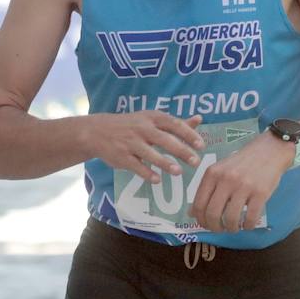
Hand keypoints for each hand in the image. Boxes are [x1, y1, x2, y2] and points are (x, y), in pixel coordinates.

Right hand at [84, 111, 204, 183]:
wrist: (98, 131)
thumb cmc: (132, 125)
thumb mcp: (152, 119)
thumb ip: (176, 123)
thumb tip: (199, 119)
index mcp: (152, 118)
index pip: (174, 124)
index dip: (188, 135)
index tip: (201, 146)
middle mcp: (142, 128)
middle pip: (165, 139)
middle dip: (181, 150)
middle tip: (196, 162)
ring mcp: (131, 143)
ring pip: (150, 153)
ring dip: (165, 162)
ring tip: (178, 172)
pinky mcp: (121, 156)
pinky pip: (136, 165)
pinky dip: (146, 173)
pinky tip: (157, 180)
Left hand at [188, 132, 294, 232]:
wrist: (270, 150)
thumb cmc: (242, 163)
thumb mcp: (220, 171)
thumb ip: (206, 190)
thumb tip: (192, 213)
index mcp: (212, 174)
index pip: (199, 204)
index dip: (201, 220)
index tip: (207, 225)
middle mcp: (225, 179)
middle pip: (213, 214)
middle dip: (215, 227)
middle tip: (221, 229)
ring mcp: (244, 186)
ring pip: (231, 218)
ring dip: (232, 228)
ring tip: (235, 227)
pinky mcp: (261, 192)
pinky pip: (251, 218)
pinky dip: (248, 226)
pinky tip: (248, 224)